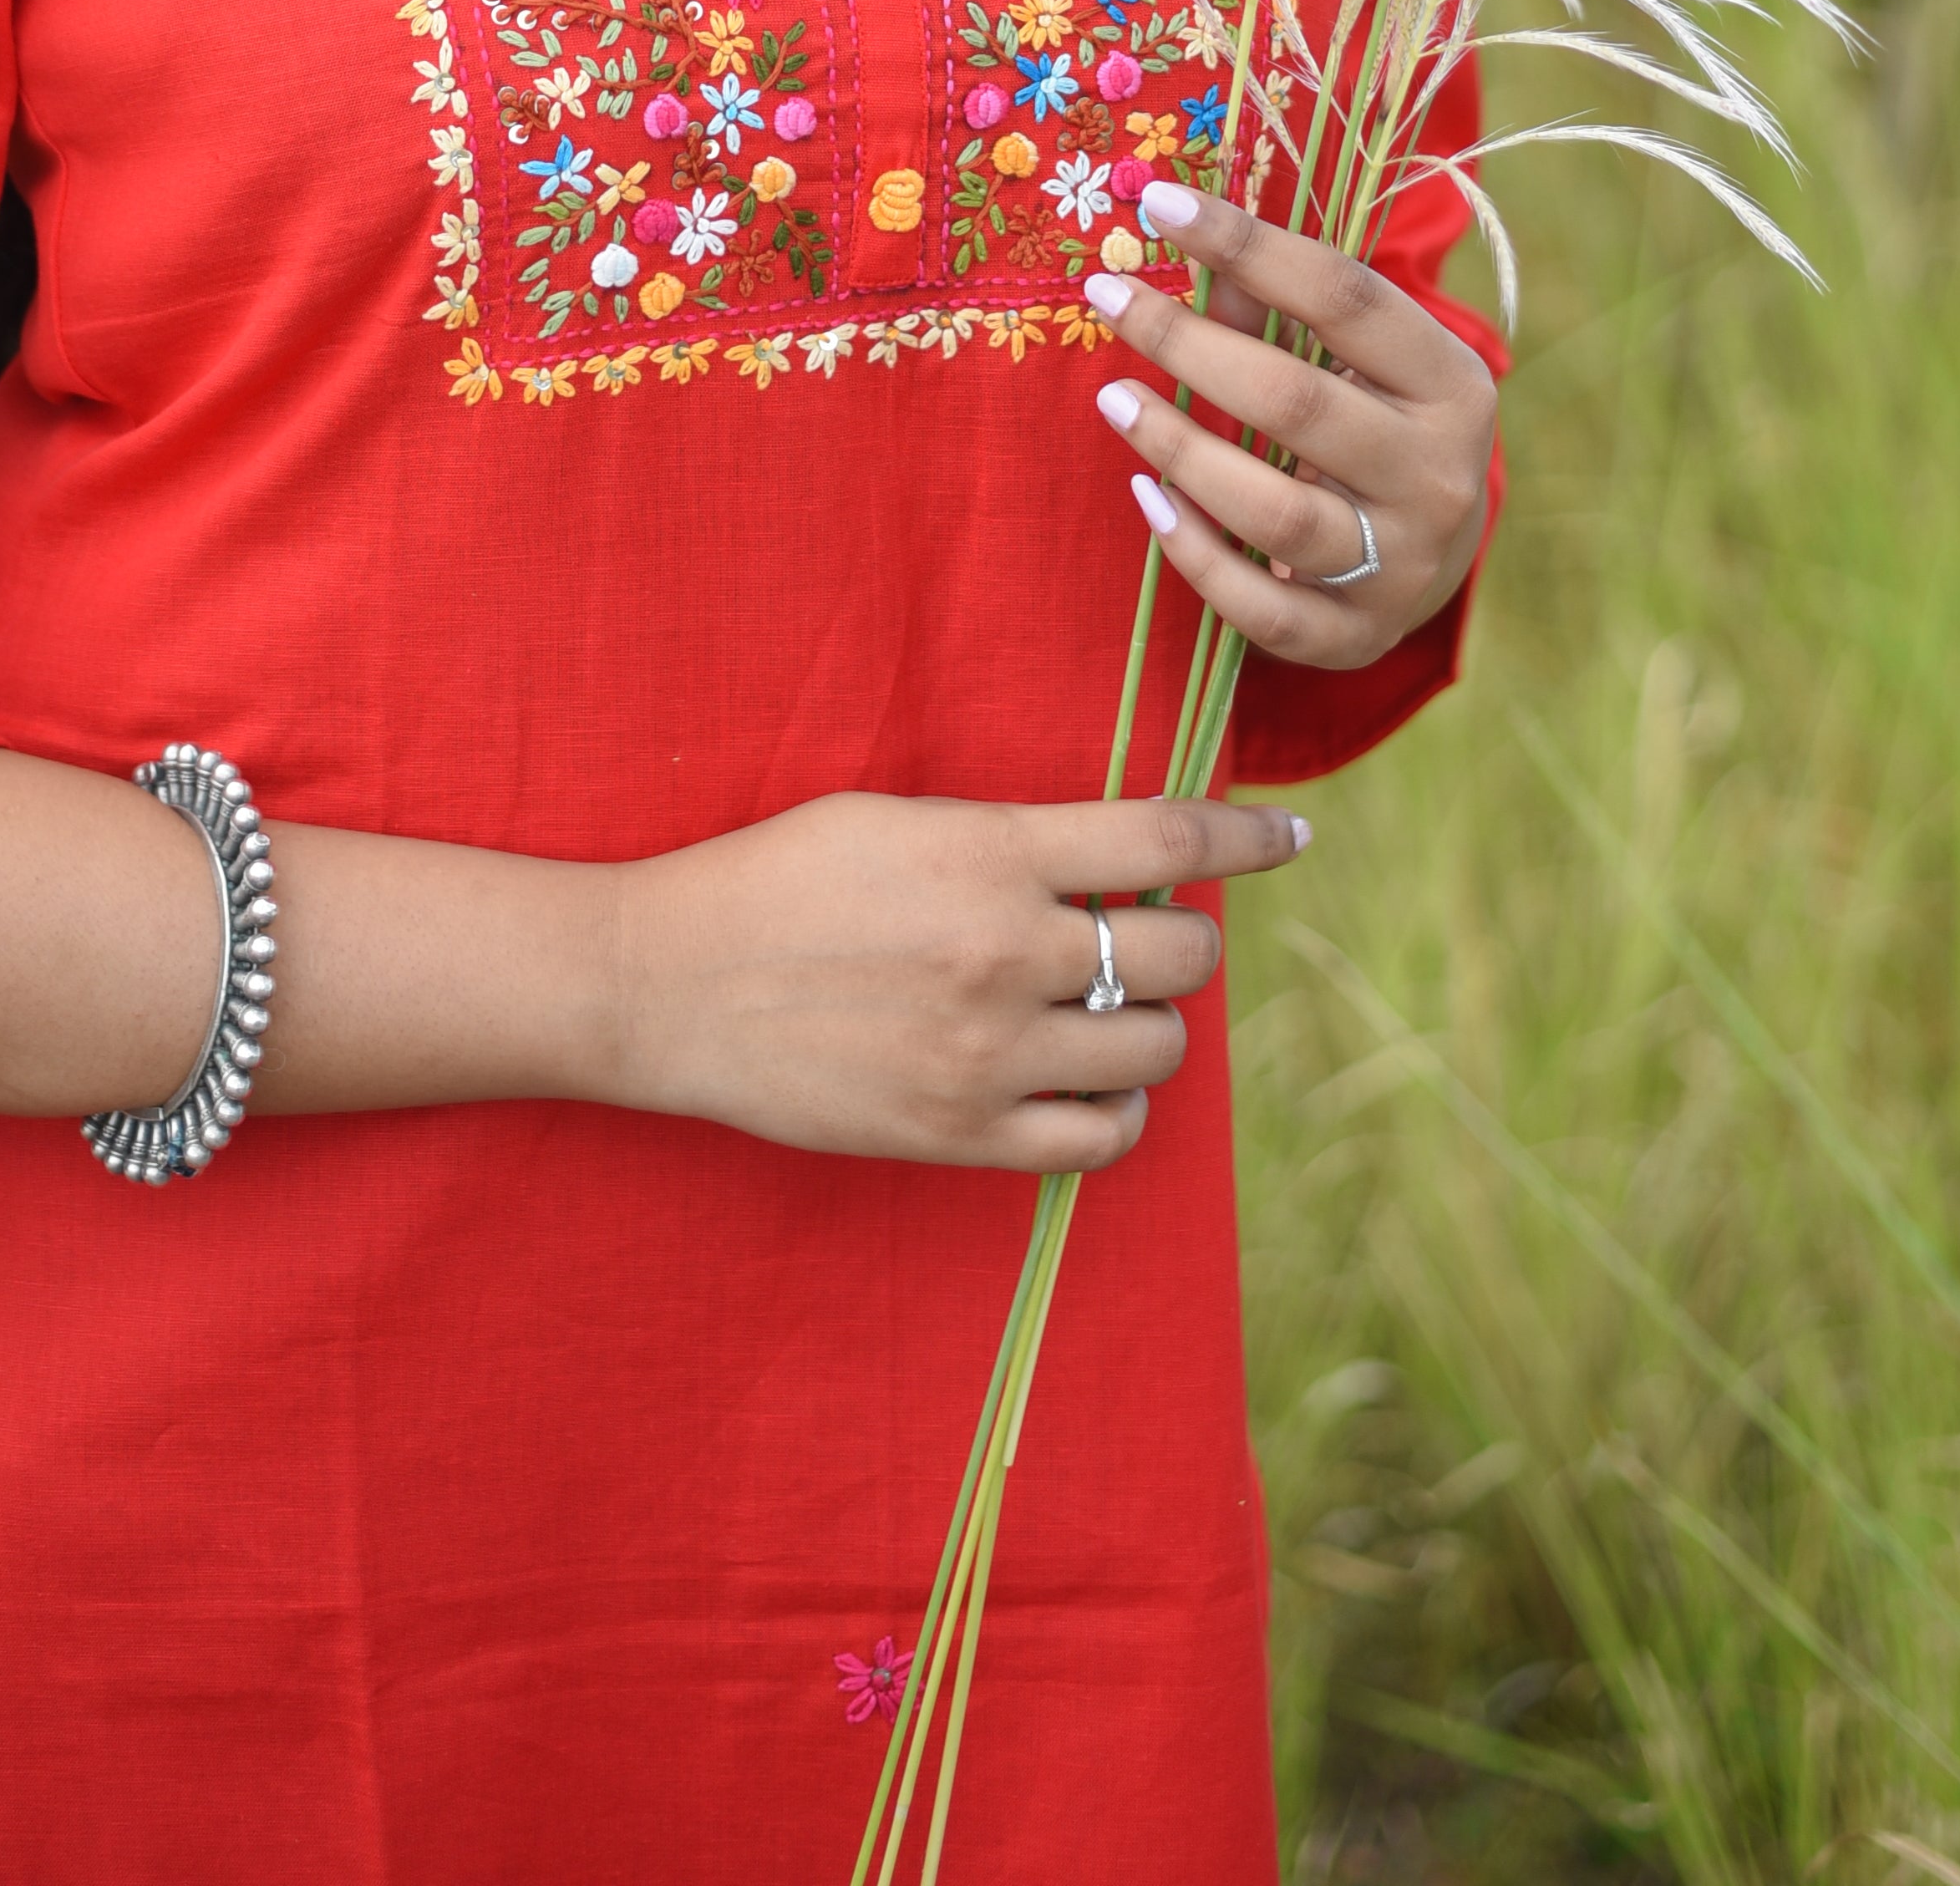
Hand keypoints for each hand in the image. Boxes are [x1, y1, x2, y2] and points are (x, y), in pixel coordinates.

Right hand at [605, 788, 1309, 1174]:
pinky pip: (1100, 1140)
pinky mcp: (961, 1135)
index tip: (1289, 839)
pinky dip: (1114, 1111)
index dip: (1246, 837)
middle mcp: (1006, 953)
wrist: (671, 984)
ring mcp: (989, 1055)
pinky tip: (1085, 1084)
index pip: (1166, 839)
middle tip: (1142, 934)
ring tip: (1101, 1011)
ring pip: (1156, 1051)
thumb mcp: (899, 819)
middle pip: (1181, 955)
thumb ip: (1011, 840)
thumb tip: (1118, 859)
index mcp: (990, 855)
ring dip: (1150, 1026)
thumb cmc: (778, 879)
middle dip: (1184, 940)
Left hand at [1082, 178, 1498, 673]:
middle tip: (1106, 295)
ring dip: (1181, 449)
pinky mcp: (1356, 638)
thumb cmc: (1381, 423)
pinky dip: (1195, 554)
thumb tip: (1179, 233)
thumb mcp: (1358, 359)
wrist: (1437, 554)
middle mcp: (1438, 477)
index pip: (1345, 298)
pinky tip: (1148, 497)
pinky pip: (1262, 609)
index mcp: (1451, 385)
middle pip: (1298, 403)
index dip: (1251, 245)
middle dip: (1188, 344)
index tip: (1161, 202)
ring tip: (1113, 398)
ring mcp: (1402, 566)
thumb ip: (1277, 308)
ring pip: (1278, 513)